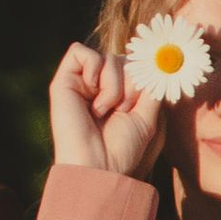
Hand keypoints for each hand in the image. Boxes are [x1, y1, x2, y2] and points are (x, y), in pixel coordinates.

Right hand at [46, 40, 164, 179]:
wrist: (97, 168)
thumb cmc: (121, 148)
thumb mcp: (147, 114)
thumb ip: (151, 86)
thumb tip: (157, 60)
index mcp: (116, 93)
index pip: (134, 65)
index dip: (141, 77)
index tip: (139, 103)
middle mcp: (97, 86)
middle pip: (123, 59)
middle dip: (130, 84)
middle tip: (122, 109)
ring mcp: (80, 83)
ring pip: (107, 56)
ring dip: (114, 84)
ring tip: (105, 110)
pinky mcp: (63, 81)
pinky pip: (79, 51)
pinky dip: (93, 68)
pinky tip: (92, 94)